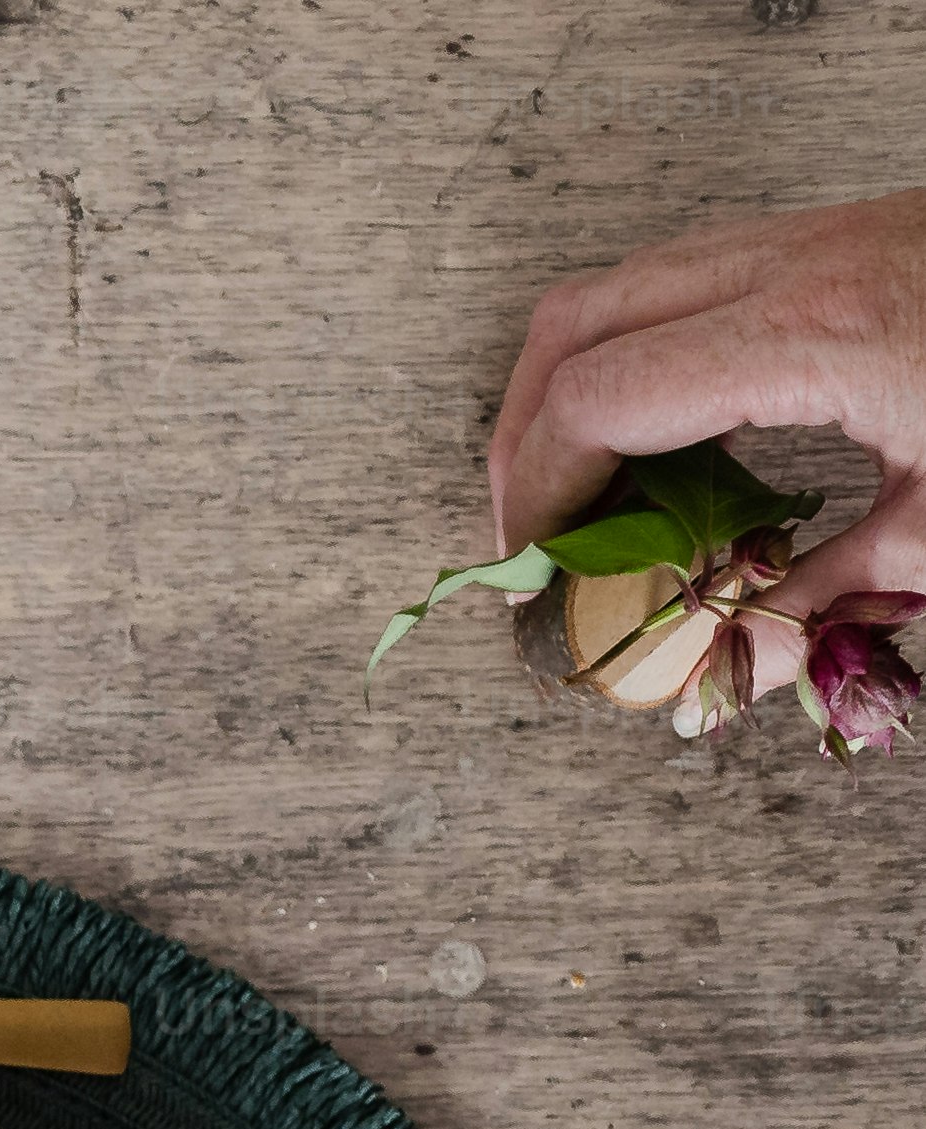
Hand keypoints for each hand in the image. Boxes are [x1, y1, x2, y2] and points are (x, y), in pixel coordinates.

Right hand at [490, 191, 925, 616]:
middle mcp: (793, 265)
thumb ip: (824, 589)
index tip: (537, 563)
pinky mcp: (837, 238)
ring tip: (585, 488)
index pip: (599, 396)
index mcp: (810, 334)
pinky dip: (640, 353)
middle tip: (529, 531)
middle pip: (575, 324)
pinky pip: (686, 280)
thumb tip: (734, 657)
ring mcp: (813, 238)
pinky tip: (671, 432)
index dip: (541, 487)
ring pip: (620, 289)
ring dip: (575, 387)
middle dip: (525, 433)